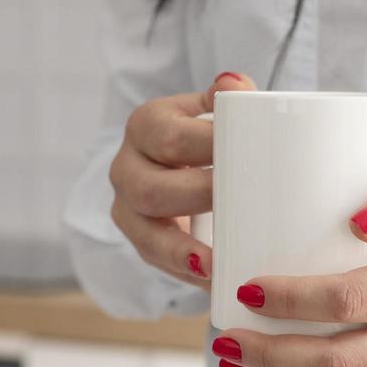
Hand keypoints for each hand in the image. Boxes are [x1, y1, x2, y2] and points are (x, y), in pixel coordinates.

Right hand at [109, 71, 256, 287]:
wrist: (194, 167)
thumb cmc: (216, 140)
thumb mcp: (220, 115)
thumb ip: (231, 102)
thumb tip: (235, 85)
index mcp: (146, 126)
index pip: (170, 136)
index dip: (203, 147)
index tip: (239, 154)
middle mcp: (127, 167)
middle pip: (150, 188)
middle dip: (195, 198)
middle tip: (237, 202)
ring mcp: (128, 210)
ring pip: (146, 235)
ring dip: (181, 251)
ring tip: (214, 264)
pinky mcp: (142, 244)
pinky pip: (158, 264)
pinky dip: (187, 273)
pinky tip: (213, 281)